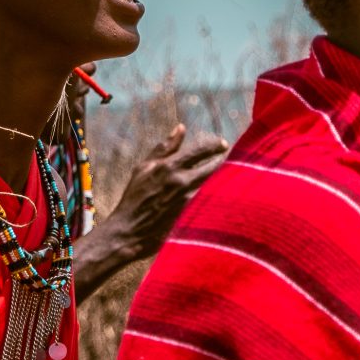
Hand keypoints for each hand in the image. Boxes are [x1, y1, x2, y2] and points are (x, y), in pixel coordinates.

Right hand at [96, 124, 226, 265]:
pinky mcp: (191, 217)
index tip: (223, 144)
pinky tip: (223, 199)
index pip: (200, 150)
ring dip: (224, 181)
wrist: (128, 231)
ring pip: (215, 186)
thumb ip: (164, 148)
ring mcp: (187, 200)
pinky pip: (211, 204)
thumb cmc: (134, 198)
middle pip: (213, 167)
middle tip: (230, 161)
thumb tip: (181, 127)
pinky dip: (218, 199)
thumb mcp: (144, 168)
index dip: (214, 145)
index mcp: (168, 166)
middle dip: (223, 163)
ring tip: (231, 179)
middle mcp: (180, 181)